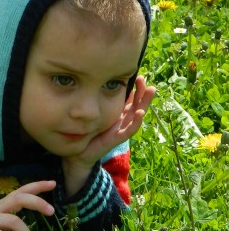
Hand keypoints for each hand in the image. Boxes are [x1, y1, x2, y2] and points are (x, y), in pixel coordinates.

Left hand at [63, 76, 155, 195]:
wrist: (80, 154)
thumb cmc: (89, 134)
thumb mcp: (96, 115)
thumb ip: (101, 104)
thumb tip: (102, 86)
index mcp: (118, 115)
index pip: (131, 99)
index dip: (136, 88)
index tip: (138, 75)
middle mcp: (122, 121)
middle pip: (137, 105)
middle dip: (143, 92)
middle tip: (145, 79)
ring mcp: (121, 130)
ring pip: (137, 115)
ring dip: (144, 103)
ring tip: (150, 91)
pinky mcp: (117, 139)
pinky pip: (129, 130)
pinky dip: (136, 122)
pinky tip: (140, 113)